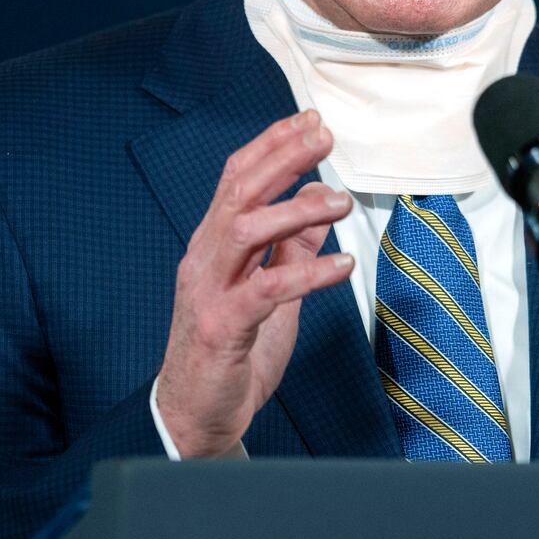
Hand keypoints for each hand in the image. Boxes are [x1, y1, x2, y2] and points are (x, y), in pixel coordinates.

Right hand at [154, 109, 353, 456]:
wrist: (195, 417)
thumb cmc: (229, 355)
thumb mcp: (268, 292)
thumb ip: (289, 248)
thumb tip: (315, 202)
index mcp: (212, 245)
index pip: (236, 179)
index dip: (272, 144)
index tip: (309, 120)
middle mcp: (204, 259)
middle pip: (239, 191)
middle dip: (282, 157)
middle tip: (323, 136)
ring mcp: (209, 291)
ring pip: (246, 229)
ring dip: (296, 209)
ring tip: (339, 202)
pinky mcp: (223, 327)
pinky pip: (267, 289)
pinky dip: (308, 272)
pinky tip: (343, 265)